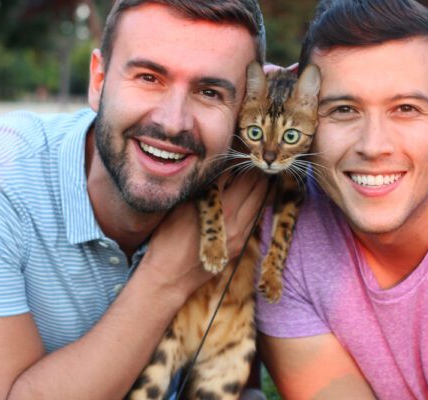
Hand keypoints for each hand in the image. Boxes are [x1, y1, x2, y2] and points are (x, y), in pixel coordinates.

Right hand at [139, 170, 269, 296]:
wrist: (170, 276)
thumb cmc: (167, 238)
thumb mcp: (180, 207)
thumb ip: (200, 189)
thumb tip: (214, 170)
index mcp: (213, 204)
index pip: (230, 172)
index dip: (234, 159)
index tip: (236, 151)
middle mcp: (231, 217)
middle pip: (251, 184)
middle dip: (252, 169)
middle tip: (252, 158)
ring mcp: (239, 232)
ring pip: (259, 200)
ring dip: (260, 185)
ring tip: (259, 172)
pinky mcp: (241, 244)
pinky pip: (256, 217)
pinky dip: (258, 203)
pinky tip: (256, 195)